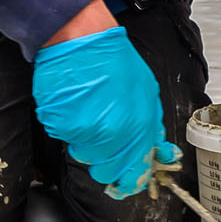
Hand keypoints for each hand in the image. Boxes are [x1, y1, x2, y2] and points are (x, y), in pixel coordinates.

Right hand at [32, 25, 178, 198]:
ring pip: (83, 155)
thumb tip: (159, 154)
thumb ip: (151, 128)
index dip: (128, 182)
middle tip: (102, 136)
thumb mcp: (147, 92)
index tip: (123, 183)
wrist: (82, 38)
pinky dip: (67, 125)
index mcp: (137, 128)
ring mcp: (84, 130)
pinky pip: (64, 137)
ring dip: (85, 140)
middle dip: (104, 159)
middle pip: (104, 171)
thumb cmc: (114, 60)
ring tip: (88, 110)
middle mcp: (112, 133)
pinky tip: (75, 102)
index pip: (134, 174)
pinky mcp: (61, 124)